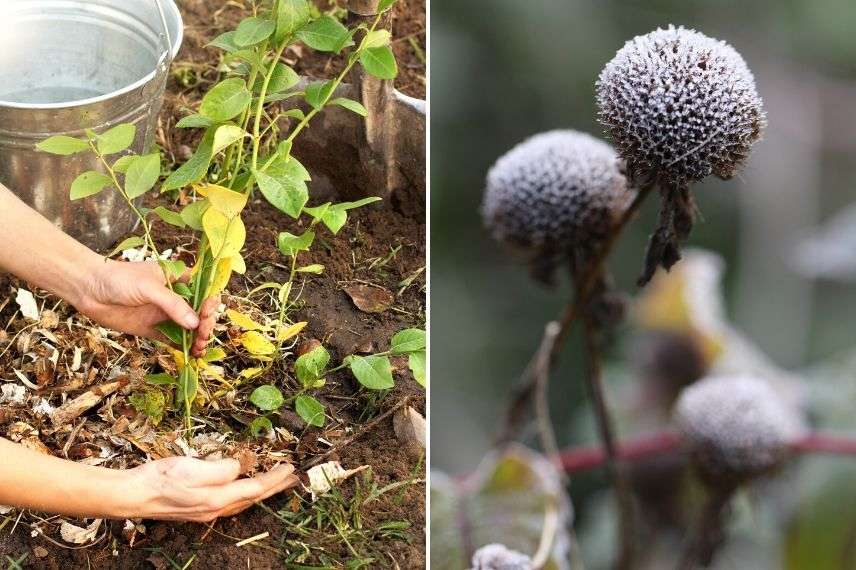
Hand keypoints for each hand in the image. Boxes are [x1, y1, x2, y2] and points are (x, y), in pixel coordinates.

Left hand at [77, 259, 217, 356]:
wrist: (88, 290)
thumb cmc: (119, 279)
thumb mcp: (148, 287)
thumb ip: (172, 305)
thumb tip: (195, 324)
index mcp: (179, 280)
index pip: (205, 291)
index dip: (210, 303)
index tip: (206, 312)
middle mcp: (177, 298)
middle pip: (201, 313)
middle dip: (206, 324)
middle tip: (202, 335)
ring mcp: (166, 315)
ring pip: (191, 329)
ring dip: (199, 339)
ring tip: (198, 348)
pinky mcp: (155, 330)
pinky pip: (175, 341)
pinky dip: (185, 349)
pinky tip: (192, 355)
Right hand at [122, 457, 298, 521]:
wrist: (133, 496)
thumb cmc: (160, 479)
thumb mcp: (192, 467)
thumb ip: (220, 469)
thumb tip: (239, 467)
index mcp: (217, 499)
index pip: (255, 488)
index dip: (275, 478)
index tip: (290, 467)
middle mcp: (216, 509)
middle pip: (254, 498)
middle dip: (276, 487)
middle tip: (294, 477)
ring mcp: (208, 512)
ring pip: (245, 502)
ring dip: (263, 491)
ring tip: (278, 482)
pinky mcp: (200, 510)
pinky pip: (233, 503)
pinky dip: (247, 495)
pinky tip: (247, 490)